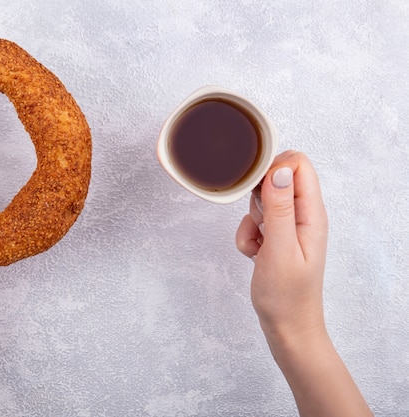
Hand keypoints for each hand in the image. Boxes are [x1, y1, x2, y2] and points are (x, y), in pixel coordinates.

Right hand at [236, 150, 327, 337]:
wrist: (286, 326)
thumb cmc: (287, 295)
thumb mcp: (280, 248)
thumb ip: (280, 207)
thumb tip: (279, 169)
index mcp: (311, 214)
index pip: (297, 164)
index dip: (273, 169)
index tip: (257, 193)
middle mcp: (304, 215)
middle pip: (277, 178)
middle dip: (257, 197)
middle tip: (260, 225)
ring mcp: (290, 226)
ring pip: (262, 200)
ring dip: (251, 219)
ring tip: (259, 245)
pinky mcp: (276, 237)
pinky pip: (254, 221)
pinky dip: (247, 235)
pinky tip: (254, 254)